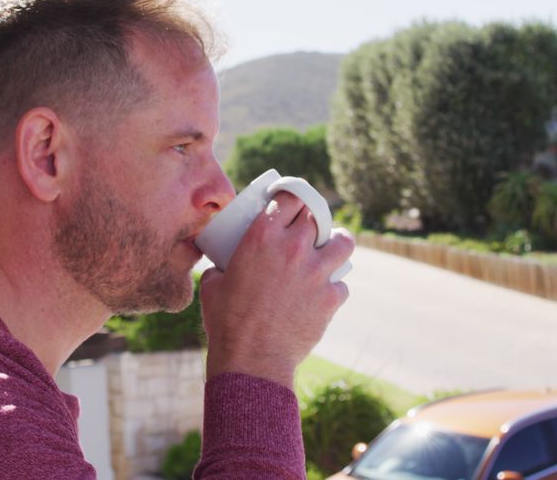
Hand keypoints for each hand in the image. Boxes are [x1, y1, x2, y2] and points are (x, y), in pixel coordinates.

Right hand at [200, 191, 354, 388]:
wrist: (252, 358)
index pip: (290, 196)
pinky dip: (334, 287)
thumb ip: (220, 267)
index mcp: (262, 236)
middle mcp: (293, 247)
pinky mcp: (331, 297)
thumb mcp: (212, 285)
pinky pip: (341, 284)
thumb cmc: (226, 322)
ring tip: (331, 250)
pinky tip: (324, 293)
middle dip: (313, 219)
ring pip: (343, 241)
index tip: (292, 203)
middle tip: (307, 230)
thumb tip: (221, 266)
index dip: (293, 196)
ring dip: (337, 243)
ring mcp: (316, 271)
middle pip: (317, 215)